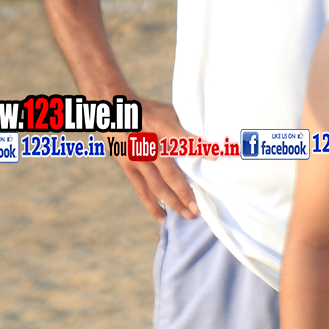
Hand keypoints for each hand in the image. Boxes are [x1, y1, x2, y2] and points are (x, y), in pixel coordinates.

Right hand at [115, 98, 199, 221]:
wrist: (113, 110)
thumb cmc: (149, 111)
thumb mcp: (169, 111)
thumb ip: (186, 127)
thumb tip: (211, 142)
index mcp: (161, 127)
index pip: (182, 138)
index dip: (197, 148)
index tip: (214, 157)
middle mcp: (148, 145)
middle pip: (169, 172)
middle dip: (185, 192)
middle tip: (199, 208)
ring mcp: (137, 158)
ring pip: (156, 185)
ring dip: (173, 202)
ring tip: (188, 215)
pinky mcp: (128, 167)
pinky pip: (142, 190)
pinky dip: (153, 205)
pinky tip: (164, 218)